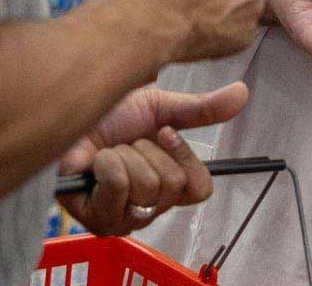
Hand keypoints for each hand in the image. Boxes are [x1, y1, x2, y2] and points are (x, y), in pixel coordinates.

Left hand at [57, 82, 247, 235]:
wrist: (68, 114)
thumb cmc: (108, 116)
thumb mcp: (161, 108)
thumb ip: (201, 109)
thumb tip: (243, 93)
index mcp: (167, 186)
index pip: (200, 189)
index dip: (185, 158)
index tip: (165, 133)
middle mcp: (148, 208)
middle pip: (172, 186)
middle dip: (147, 153)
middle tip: (128, 144)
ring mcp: (123, 218)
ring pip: (146, 186)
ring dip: (124, 156)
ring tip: (108, 153)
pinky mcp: (97, 219)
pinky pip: (119, 187)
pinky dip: (107, 164)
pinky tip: (94, 164)